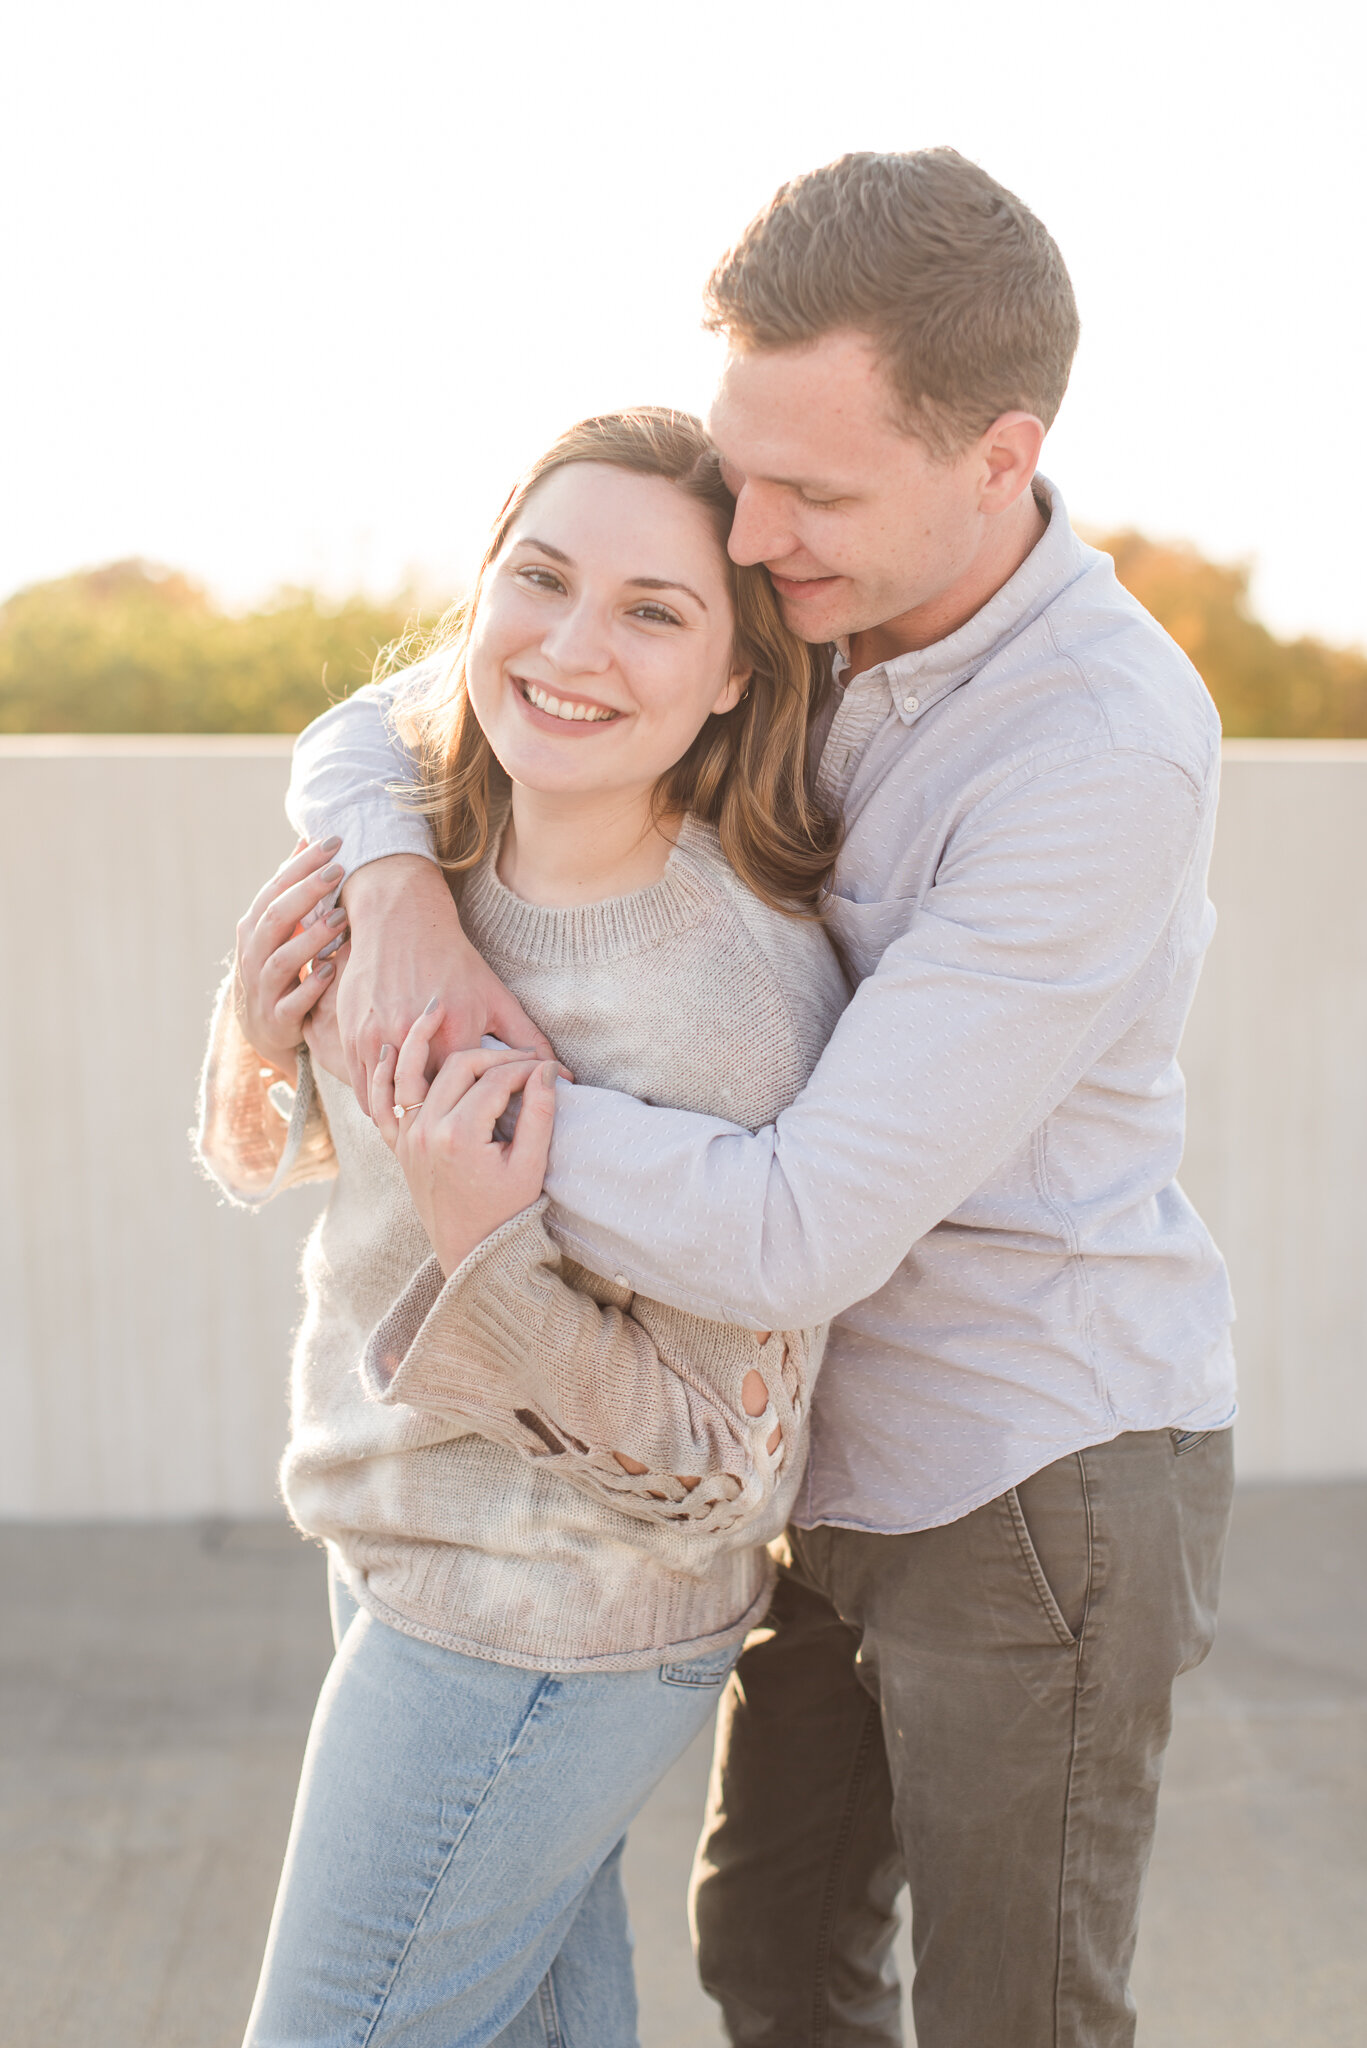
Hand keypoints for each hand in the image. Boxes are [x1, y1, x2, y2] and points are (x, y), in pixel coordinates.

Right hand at [233, 838, 351, 1082]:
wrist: (262, 1027)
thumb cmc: (277, 964)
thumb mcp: (279, 926)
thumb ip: (290, 887)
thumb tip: (307, 840)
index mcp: (254, 926)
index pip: (276, 888)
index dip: (302, 865)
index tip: (333, 843)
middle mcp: (253, 953)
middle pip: (276, 916)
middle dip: (306, 891)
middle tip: (338, 870)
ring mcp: (263, 986)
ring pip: (282, 958)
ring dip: (312, 937)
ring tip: (342, 918)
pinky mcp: (278, 1017)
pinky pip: (293, 1002)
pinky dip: (311, 986)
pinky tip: (332, 968)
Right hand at [337, 854, 556, 1118]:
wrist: (400, 922)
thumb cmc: (455, 962)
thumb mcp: (497, 999)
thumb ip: (531, 1042)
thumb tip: (567, 1080)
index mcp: (453, 1032)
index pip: (468, 1097)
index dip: (477, 1121)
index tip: (485, 1135)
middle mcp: (410, 1038)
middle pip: (426, 1107)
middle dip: (441, 1129)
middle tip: (455, 1148)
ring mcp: (376, 1038)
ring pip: (389, 1105)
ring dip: (406, 1125)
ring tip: (427, 1137)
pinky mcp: (351, 1038)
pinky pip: (364, 1091)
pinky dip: (381, 1108)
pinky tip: (399, 1116)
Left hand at [371, 1001, 559, 1274]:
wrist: (473, 1256)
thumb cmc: (507, 1214)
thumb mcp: (530, 1165)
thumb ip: (538, 1114)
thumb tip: (546, 1071)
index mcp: (460, 1136)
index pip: (497, 1079)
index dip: (529, 1067)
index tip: (554, 1068)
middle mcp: (426, 1131)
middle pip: (458, 1066)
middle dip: (492, 1052)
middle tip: (523, 1053)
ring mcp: (408, 1138)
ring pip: (412, 1074)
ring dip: (420, 1040)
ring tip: (434, 1009)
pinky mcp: (400, 1147)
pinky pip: (382, 1104)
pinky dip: (383, 1076)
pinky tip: (390, 1050)